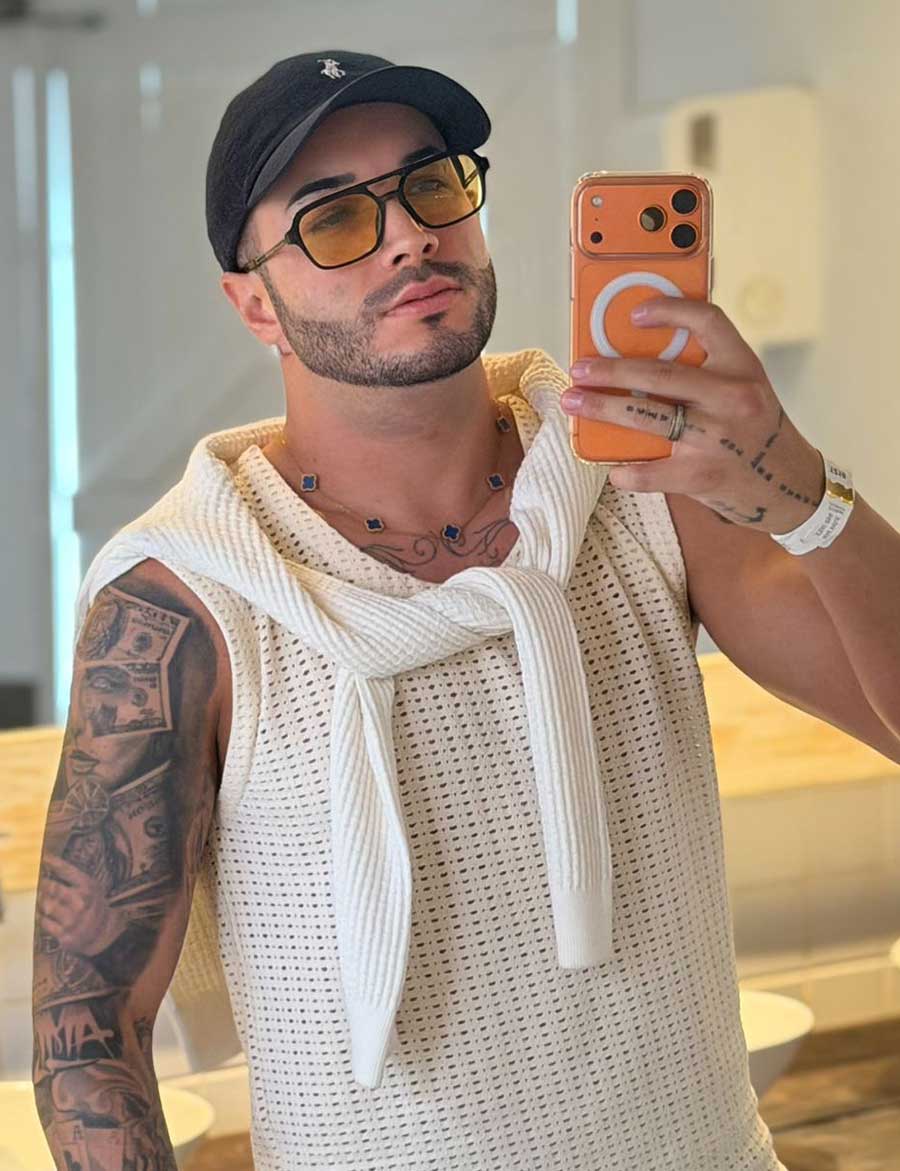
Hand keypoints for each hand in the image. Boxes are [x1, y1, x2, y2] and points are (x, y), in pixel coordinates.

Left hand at [37, 852, 128, 955]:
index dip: (53, 862)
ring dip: (42, 902)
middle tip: (41, 884)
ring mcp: (71, 919)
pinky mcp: (64, 935)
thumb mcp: (92, 888)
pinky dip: (43, 918)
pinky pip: (45, 923)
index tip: (43, 857)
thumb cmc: (95, 907)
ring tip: (43, 900)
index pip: (66, 870)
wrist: (104, 934)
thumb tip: (51, 866)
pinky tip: (46, 916)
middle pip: (51, 888)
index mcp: (88, 887)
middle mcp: (80, 902)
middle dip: (44, 885)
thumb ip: (75, 879)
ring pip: (46, 906)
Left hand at [561, 296, 825, 533]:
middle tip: (579, 369)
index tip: (634, 314)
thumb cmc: (757, 433)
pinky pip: (650, 471)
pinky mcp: (702, 475)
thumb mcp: (746, 390)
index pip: (707, 321)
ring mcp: (716, 437)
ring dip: (601, 407)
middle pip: (658, 373)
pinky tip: (612, 467)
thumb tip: (638, 364)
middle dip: (610, 370)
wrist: (791, 487)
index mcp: (742, 367)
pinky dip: (625, 471)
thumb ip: (707, 373)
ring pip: (645, 415)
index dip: (668, 310)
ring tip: (574, 402)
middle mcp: (731, 397)